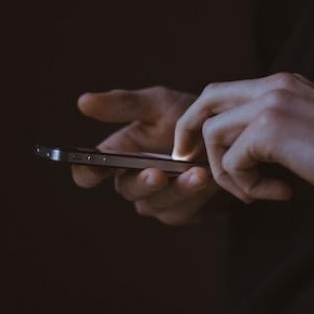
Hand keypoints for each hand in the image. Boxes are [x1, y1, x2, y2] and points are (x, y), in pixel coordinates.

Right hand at [72, 86, 221, 225]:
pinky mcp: (182, 212)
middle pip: (127, 190)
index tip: (92, 169)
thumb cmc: (189, 116)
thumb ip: (124, 104)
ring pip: (158, 203)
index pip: (89, 171)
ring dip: (178, 190)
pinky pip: (184, 210)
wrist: (230, 135)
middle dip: (143, 182)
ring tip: (198, 173)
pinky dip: (198, 196)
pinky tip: (211, 180)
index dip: (86, 173)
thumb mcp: (159, 104)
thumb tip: (83, 101)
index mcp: (118, 154)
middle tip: (158, 174)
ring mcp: (157, 200)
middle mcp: (133, 180)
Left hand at [172, 73, 313, 203]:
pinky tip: (279, 193)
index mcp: (282, 83)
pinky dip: (247, 186)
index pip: (225, 91)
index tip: (196, 147)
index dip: (203, 118)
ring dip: (226, 171)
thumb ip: (275, 126)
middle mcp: (273, 86)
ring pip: (214, 134)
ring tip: (254, 192)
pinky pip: (233, 161)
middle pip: (207, 99)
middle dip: (189, 131)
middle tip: (186, 160)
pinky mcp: (271, 129)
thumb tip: (240, 147)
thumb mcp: (308, 127)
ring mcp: (271, 104)